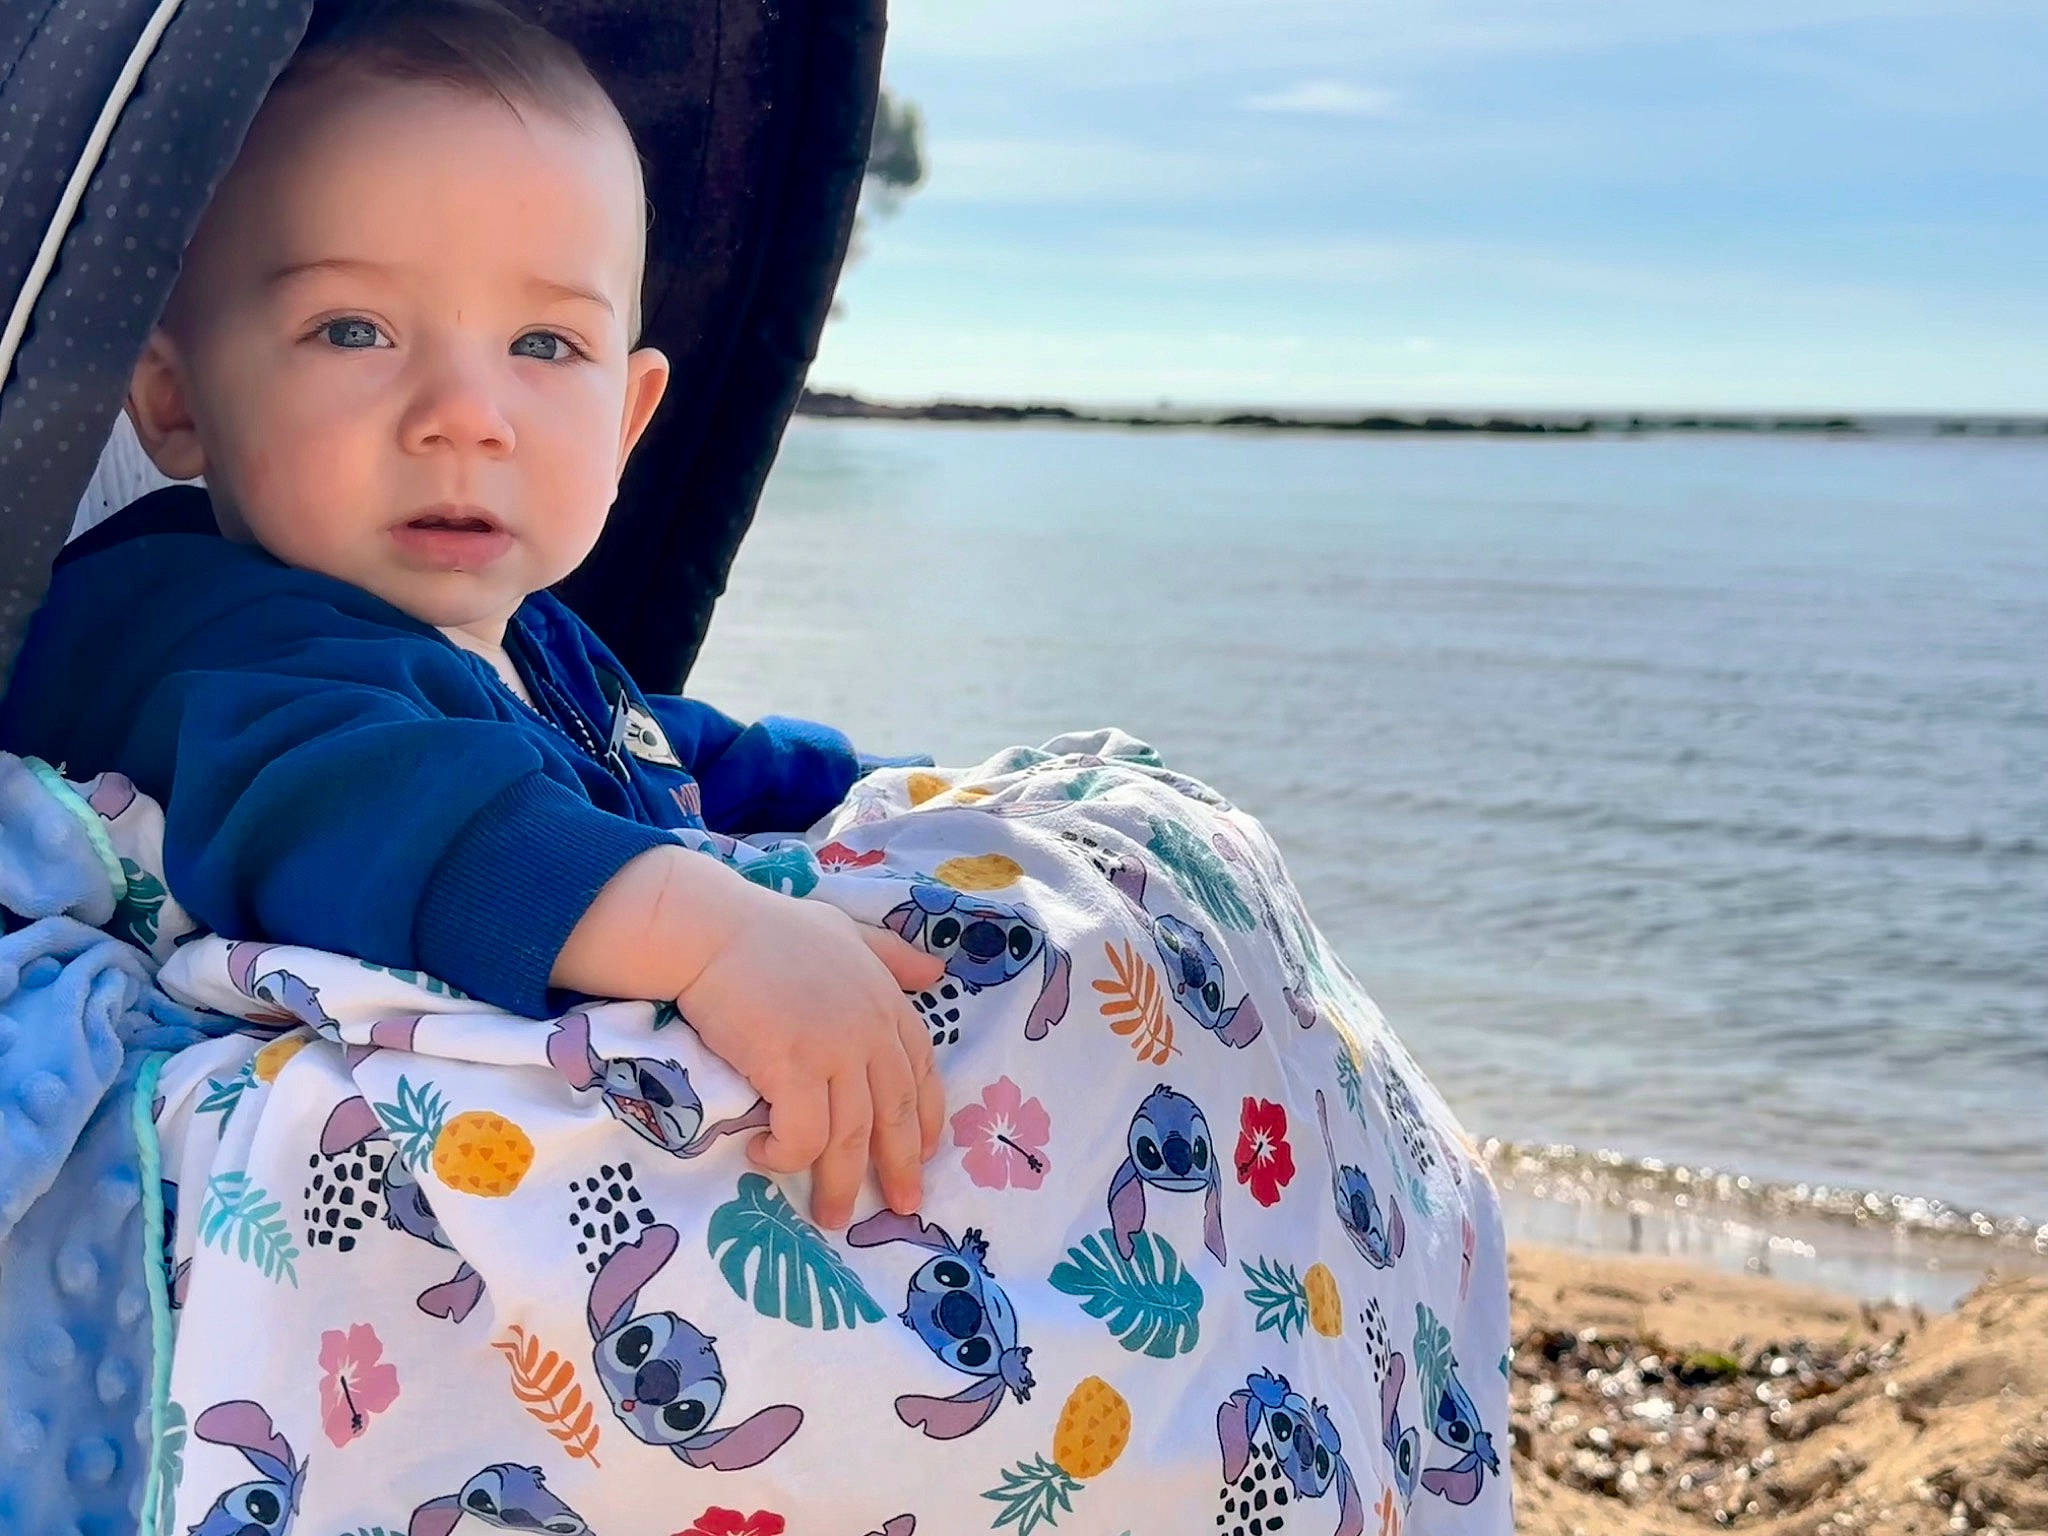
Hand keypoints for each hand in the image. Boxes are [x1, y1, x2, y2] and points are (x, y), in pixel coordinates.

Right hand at [675, 878, 946, 1227]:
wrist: (712, 929)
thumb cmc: (771, 930)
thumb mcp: (847, 933)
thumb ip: (892, 957)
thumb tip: (937, 972)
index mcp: (886, 1003)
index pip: (921, 1072)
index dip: (927, 1119)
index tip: (926, 1154)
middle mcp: (869, 1031)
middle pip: (896, 1115)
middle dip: (900, 1167)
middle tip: (901, 1206)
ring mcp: (833, 1051)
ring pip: (850, 1137)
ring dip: (840, 1183)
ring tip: (830, 1215)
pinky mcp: (791, 1068)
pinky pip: (802, 1136)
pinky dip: (788, 1157)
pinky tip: (766, 1158)